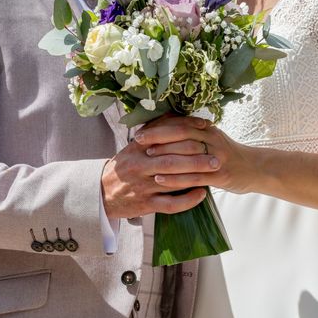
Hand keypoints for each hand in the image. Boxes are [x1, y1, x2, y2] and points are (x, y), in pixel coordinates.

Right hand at [101, 115, 220, 218]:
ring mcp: (143, 186)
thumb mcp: (133, 146)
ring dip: (196, 176)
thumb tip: (175, 113)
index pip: (164, 135)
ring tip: (214, 171)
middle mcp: (140, 166)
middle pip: (172, 159)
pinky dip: (187, 200)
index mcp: (138, 149)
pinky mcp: (146, 205)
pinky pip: (170, 204)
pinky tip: (201, 194)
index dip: (187, 130)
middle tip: (216, 157)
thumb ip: (153, 131)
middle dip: (197, 157)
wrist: (101, 194)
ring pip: (173, 181)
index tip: (206, 127)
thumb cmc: (124, 167)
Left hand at [137, 115, 258, 194]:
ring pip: (186, 154)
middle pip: (180, 134)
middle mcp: (212, 140)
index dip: (159, 126)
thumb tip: (167, 127)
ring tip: (145, 159)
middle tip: (138, 142)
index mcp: (208, 129)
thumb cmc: (228, 155)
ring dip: (163, 156)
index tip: (141, 129)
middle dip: (157, 137)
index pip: (180, 123)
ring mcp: (216, 157)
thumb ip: (193, 134)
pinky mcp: (219, 175)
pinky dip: (175, 178)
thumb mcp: (212, 138)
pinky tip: (160, 180)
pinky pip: (193, 176)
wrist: (256, 169)